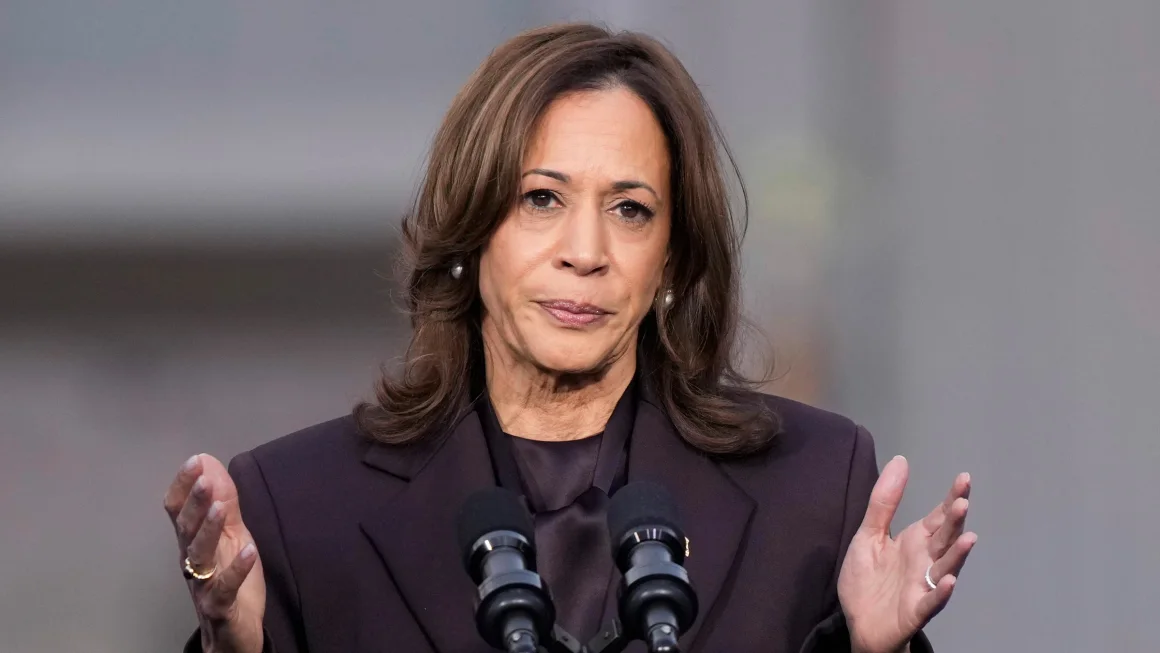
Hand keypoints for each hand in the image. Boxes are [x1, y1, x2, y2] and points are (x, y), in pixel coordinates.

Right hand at [164, 454, 265, 652]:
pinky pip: (224, 588)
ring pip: (200, 555)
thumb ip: (224, 501)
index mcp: (192, 542)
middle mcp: (192, 561)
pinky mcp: (220, 607)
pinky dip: (237, 569)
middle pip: (186, 529)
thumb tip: (210, 462)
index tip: (195, 460)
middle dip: (195, 503)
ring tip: (222, 508)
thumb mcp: (232, 535)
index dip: (183, 485)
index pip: (177, 510)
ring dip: (209, 530)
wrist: (232, 635)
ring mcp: (204, 584)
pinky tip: (250, 552)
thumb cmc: (229, 580)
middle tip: (204, 478)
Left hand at [837, 456, 975, 652]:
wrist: (859, 623)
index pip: (938, 517)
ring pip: (944, 568)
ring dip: (956, 554)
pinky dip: (940, 592)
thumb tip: (901, 461)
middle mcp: (925, 562)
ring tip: (968, 538)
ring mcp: (922, 586)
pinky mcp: (915, 610)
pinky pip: (930, 601)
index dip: (951, 499)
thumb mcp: (869, 535)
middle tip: (964, 501)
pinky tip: (948, 581)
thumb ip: (884, 502)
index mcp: (914, 542)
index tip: (964, 478)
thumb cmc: (868, 580)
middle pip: (945, 538)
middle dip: (955, 521)